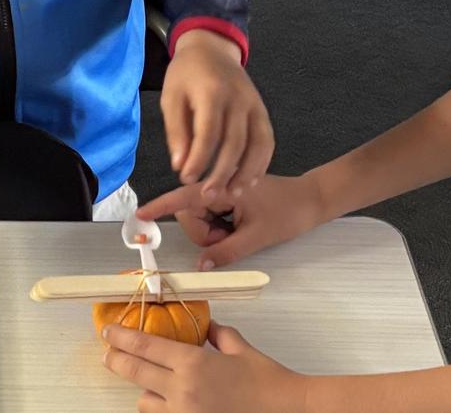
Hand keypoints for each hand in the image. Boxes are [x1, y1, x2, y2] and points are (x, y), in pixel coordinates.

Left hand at [103, 322, 307, 412]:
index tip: (109, 332)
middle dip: (117, 361)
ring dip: (145, 392)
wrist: (287, 410)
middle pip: (135, 372)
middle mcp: (182, 391)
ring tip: (153, 385)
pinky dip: (162, 410)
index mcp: (193, 364)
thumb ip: (218, 334)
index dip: (121, 337)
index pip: (145, 346)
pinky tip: (171, 403)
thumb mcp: (240, 348)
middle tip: (109, 354)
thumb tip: (206, 326)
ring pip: (144, 402)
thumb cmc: (267, 383)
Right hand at [137, 174, 328, 270]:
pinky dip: (220, 228)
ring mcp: (222, 192)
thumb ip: (226, 252)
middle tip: (230, 238)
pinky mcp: (228, 200)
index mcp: (222, 186)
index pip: (183, 197)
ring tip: (240, 231)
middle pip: (190, 214)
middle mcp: (218, 185)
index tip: (139, 216)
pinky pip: (212, 218)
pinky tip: (239, 227)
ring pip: (200, 219)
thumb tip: (200, 265)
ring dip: (213, 233)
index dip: (160, 207)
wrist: (311, 200)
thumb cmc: (288, 212)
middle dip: (204, 232)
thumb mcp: (257, 236)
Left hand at [161, 29, 272, 198]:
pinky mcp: (263, 111)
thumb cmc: (187, 75)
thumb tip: (179, 165)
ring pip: (257, 144)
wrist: (212, 49)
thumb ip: (177, 132)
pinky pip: (267, 140)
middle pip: (235, 142)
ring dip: (246, 172)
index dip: (199, 159)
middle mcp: (239, 99)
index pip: (209, 132)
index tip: (186, 179)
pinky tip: (251, 179)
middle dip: (222, 172)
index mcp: (212, 92)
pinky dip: (261, 162)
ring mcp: (255, 105)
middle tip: (208, 195)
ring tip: (233, 193)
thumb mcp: (171, 98)